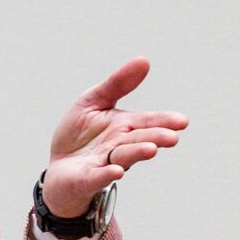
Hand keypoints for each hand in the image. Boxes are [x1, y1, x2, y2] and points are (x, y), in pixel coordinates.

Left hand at [43, 59, 187, 219]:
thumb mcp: (94, 100)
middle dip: (155, 138)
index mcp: (124, 126)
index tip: (182, 121)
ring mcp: (104, 164)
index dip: (164, 121)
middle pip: (139, 140)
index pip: (147, 122)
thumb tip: (144, 60)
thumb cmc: (78, 134)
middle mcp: (118, 146)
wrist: (58, 167)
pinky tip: (116, 172)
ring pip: (123, 157)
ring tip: (151, 149)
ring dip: (136, 153)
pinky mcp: (86, 179)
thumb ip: (118, 83)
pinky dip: (106, 174)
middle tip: (172, 137)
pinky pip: (97, 177)